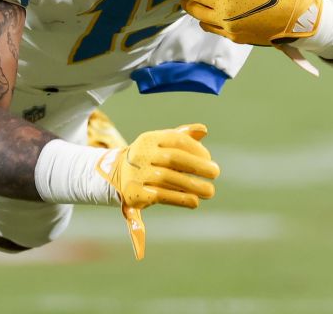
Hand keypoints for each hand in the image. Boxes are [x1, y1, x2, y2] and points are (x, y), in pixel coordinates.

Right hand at [95, 123, 218, 258]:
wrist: (116, 176)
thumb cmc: (149, 158)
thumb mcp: (161, 144)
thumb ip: (183, 136)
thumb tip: (203, 130)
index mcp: (149, 139)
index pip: (176, 140)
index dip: (196, 149)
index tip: (209, 159)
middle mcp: (141, 154)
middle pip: (173, 158)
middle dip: (197, 166)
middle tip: (215, 173)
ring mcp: (136, 174)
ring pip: (167, 179)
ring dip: (191, 186)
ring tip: (209, 191)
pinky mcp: (135, 194)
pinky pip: (159, 196)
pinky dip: (178, 200)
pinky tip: (192, 203)